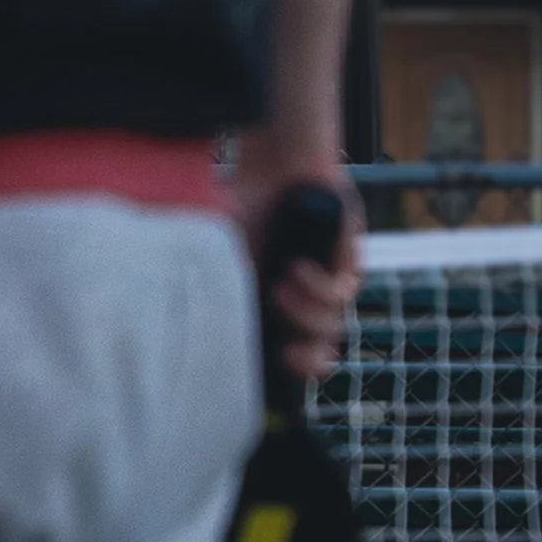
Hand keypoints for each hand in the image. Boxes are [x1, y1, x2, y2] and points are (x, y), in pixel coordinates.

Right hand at [233, 150, 360, 385]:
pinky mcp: (348, 265)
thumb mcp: (220, 255)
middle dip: (304, 358)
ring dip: (303, 314)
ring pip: (331, 327)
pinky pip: (341, 293)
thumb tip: (193, 324)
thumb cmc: (245, 207)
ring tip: (278, 288)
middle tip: (285, 351)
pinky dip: (316, 287)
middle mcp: (304, 300)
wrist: (274, 169)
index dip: (287, 372)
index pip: (287, 353)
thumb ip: (213, 289)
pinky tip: (296, 268)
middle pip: (317, 351)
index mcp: (273, 305)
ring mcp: (328, 284)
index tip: (273, 367)